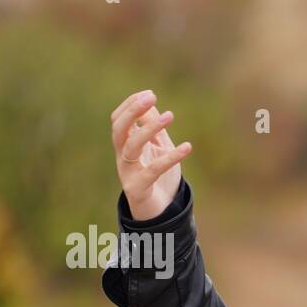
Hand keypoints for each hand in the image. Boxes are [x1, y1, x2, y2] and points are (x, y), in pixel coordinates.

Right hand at [111, 89, 192, 220]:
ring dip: (149, 129)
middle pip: (118, 129)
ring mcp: (128, 172)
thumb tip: (150, 104)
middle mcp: (122, 157)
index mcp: (125, 146)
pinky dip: (171, 157)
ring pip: (131, 146)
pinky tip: (188, 147)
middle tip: (151, 97)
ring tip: (169, 116)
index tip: (149, 94)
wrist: (159, 213)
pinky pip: (154, 170)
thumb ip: (153, 129)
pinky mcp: (139, 188)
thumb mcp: (158, 149)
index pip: (119, 120)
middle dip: (132, 111)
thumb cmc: (158, 178)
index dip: (130, 105)